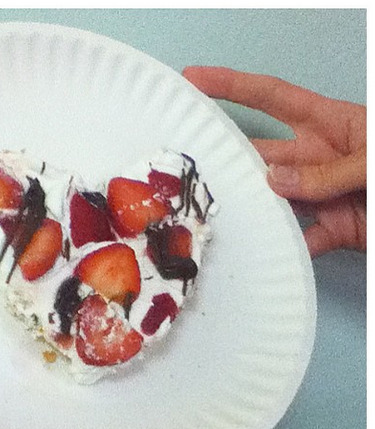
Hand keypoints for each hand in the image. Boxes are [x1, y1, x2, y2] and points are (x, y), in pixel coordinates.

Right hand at [182, 66, 365, 257]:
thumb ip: (331, 169)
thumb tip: (274, 182)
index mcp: (330, 123)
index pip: (271, 97)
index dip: (232, 85)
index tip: (194, 79)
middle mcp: (318, 157)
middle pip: (261, 154)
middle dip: (227, 155)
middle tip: (188, 163)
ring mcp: (323, 194)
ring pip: (274, 200)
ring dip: (250, 207)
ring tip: (214, 214)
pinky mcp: (334, 228)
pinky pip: (301, 238)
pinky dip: (286, 249)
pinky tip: (265, 254)